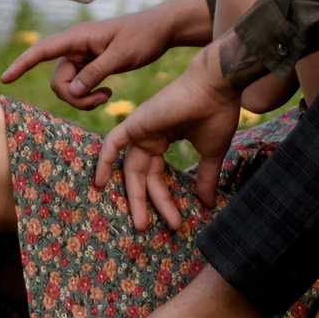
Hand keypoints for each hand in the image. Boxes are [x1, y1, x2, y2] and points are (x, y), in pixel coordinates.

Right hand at [1, 0, 206, 108]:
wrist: (160, 31)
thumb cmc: (142, 37)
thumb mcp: (121, 56)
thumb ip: (95, 73)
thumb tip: (71, 90)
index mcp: (78, 37)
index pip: (41, 51)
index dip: (21, 64)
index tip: (5, 79)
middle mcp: (75, 46)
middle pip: (57, 80)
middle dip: (73, 97)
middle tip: (103, 100)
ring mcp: (82, 56)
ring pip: (68, 86)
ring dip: (84, 98)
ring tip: (108, 96)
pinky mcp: (90, 64)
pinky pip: (79, 86)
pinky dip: (89, 95)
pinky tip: (108, 92)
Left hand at [94, 40, 243, 229]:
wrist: (218, 88)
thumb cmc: (217, 114)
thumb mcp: (211, 153)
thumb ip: (205, 177)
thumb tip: (208, 204)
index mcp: (165, 139)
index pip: (157, 175)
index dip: (164, 199)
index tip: (177, 221)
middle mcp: (150, 136)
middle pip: (142, 176)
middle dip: (145, 204)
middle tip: (147, 229)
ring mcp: (141, 129)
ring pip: (131, 169)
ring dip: (134, 196)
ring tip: (141, 224)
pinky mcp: (135, 123)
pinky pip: (113, 144)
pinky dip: (104, 161)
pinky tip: (100, 184)